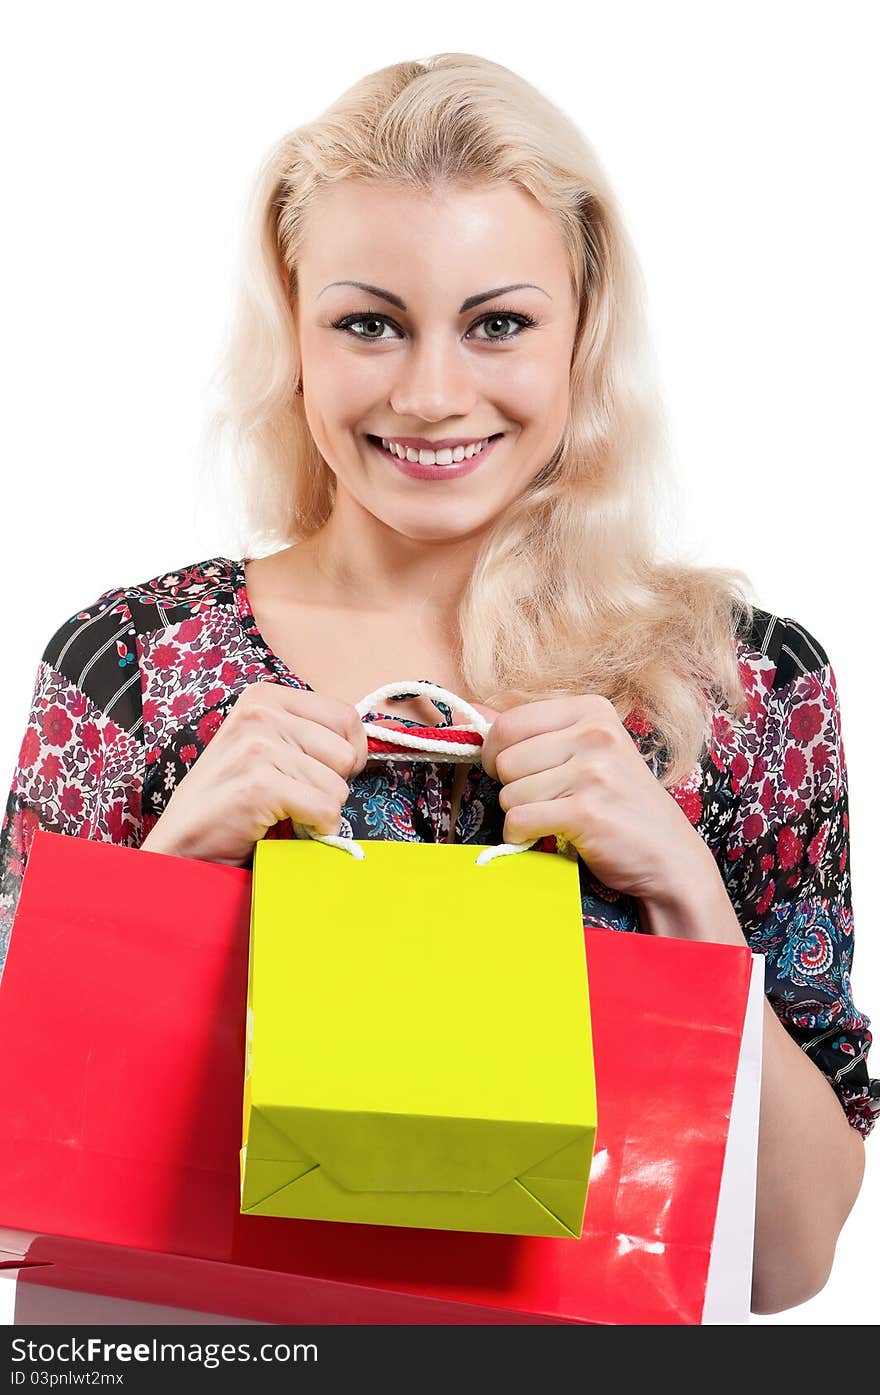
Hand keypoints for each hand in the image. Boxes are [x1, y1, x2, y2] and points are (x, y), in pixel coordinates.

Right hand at [139, 682, 368, 865]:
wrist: (182, 848)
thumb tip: (362, 745)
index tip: (319, 774)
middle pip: (347, 752)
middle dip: (332, 785)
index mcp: (265, 696)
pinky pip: (325, 810)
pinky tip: (283, 831)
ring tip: (282, 814)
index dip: (346, 755)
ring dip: (319, 811)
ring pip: (338, 786)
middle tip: (294, 800)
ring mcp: (257, 746)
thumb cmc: (231, 803)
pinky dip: (314, 831)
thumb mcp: (269, 749)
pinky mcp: (259, 784)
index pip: (346, 716)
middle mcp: (260, 712)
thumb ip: (308, 736)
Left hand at [479, 696, 715, 902]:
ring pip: (509, 792)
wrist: (669, 856)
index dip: (497, 753)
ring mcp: (593, 771)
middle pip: (505, 759)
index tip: (517, 771)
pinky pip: (519, 820)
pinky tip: (547, 835)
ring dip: (521, 814)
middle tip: (546, 800)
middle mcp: (595, 734)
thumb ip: (529, 732)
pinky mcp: (587, 811)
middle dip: (513, 787)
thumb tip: (466, 712)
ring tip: (556, 817)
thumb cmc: (619, 804)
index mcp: (592, 710)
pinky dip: (522, 835)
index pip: (509, 722)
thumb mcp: (584, 753)